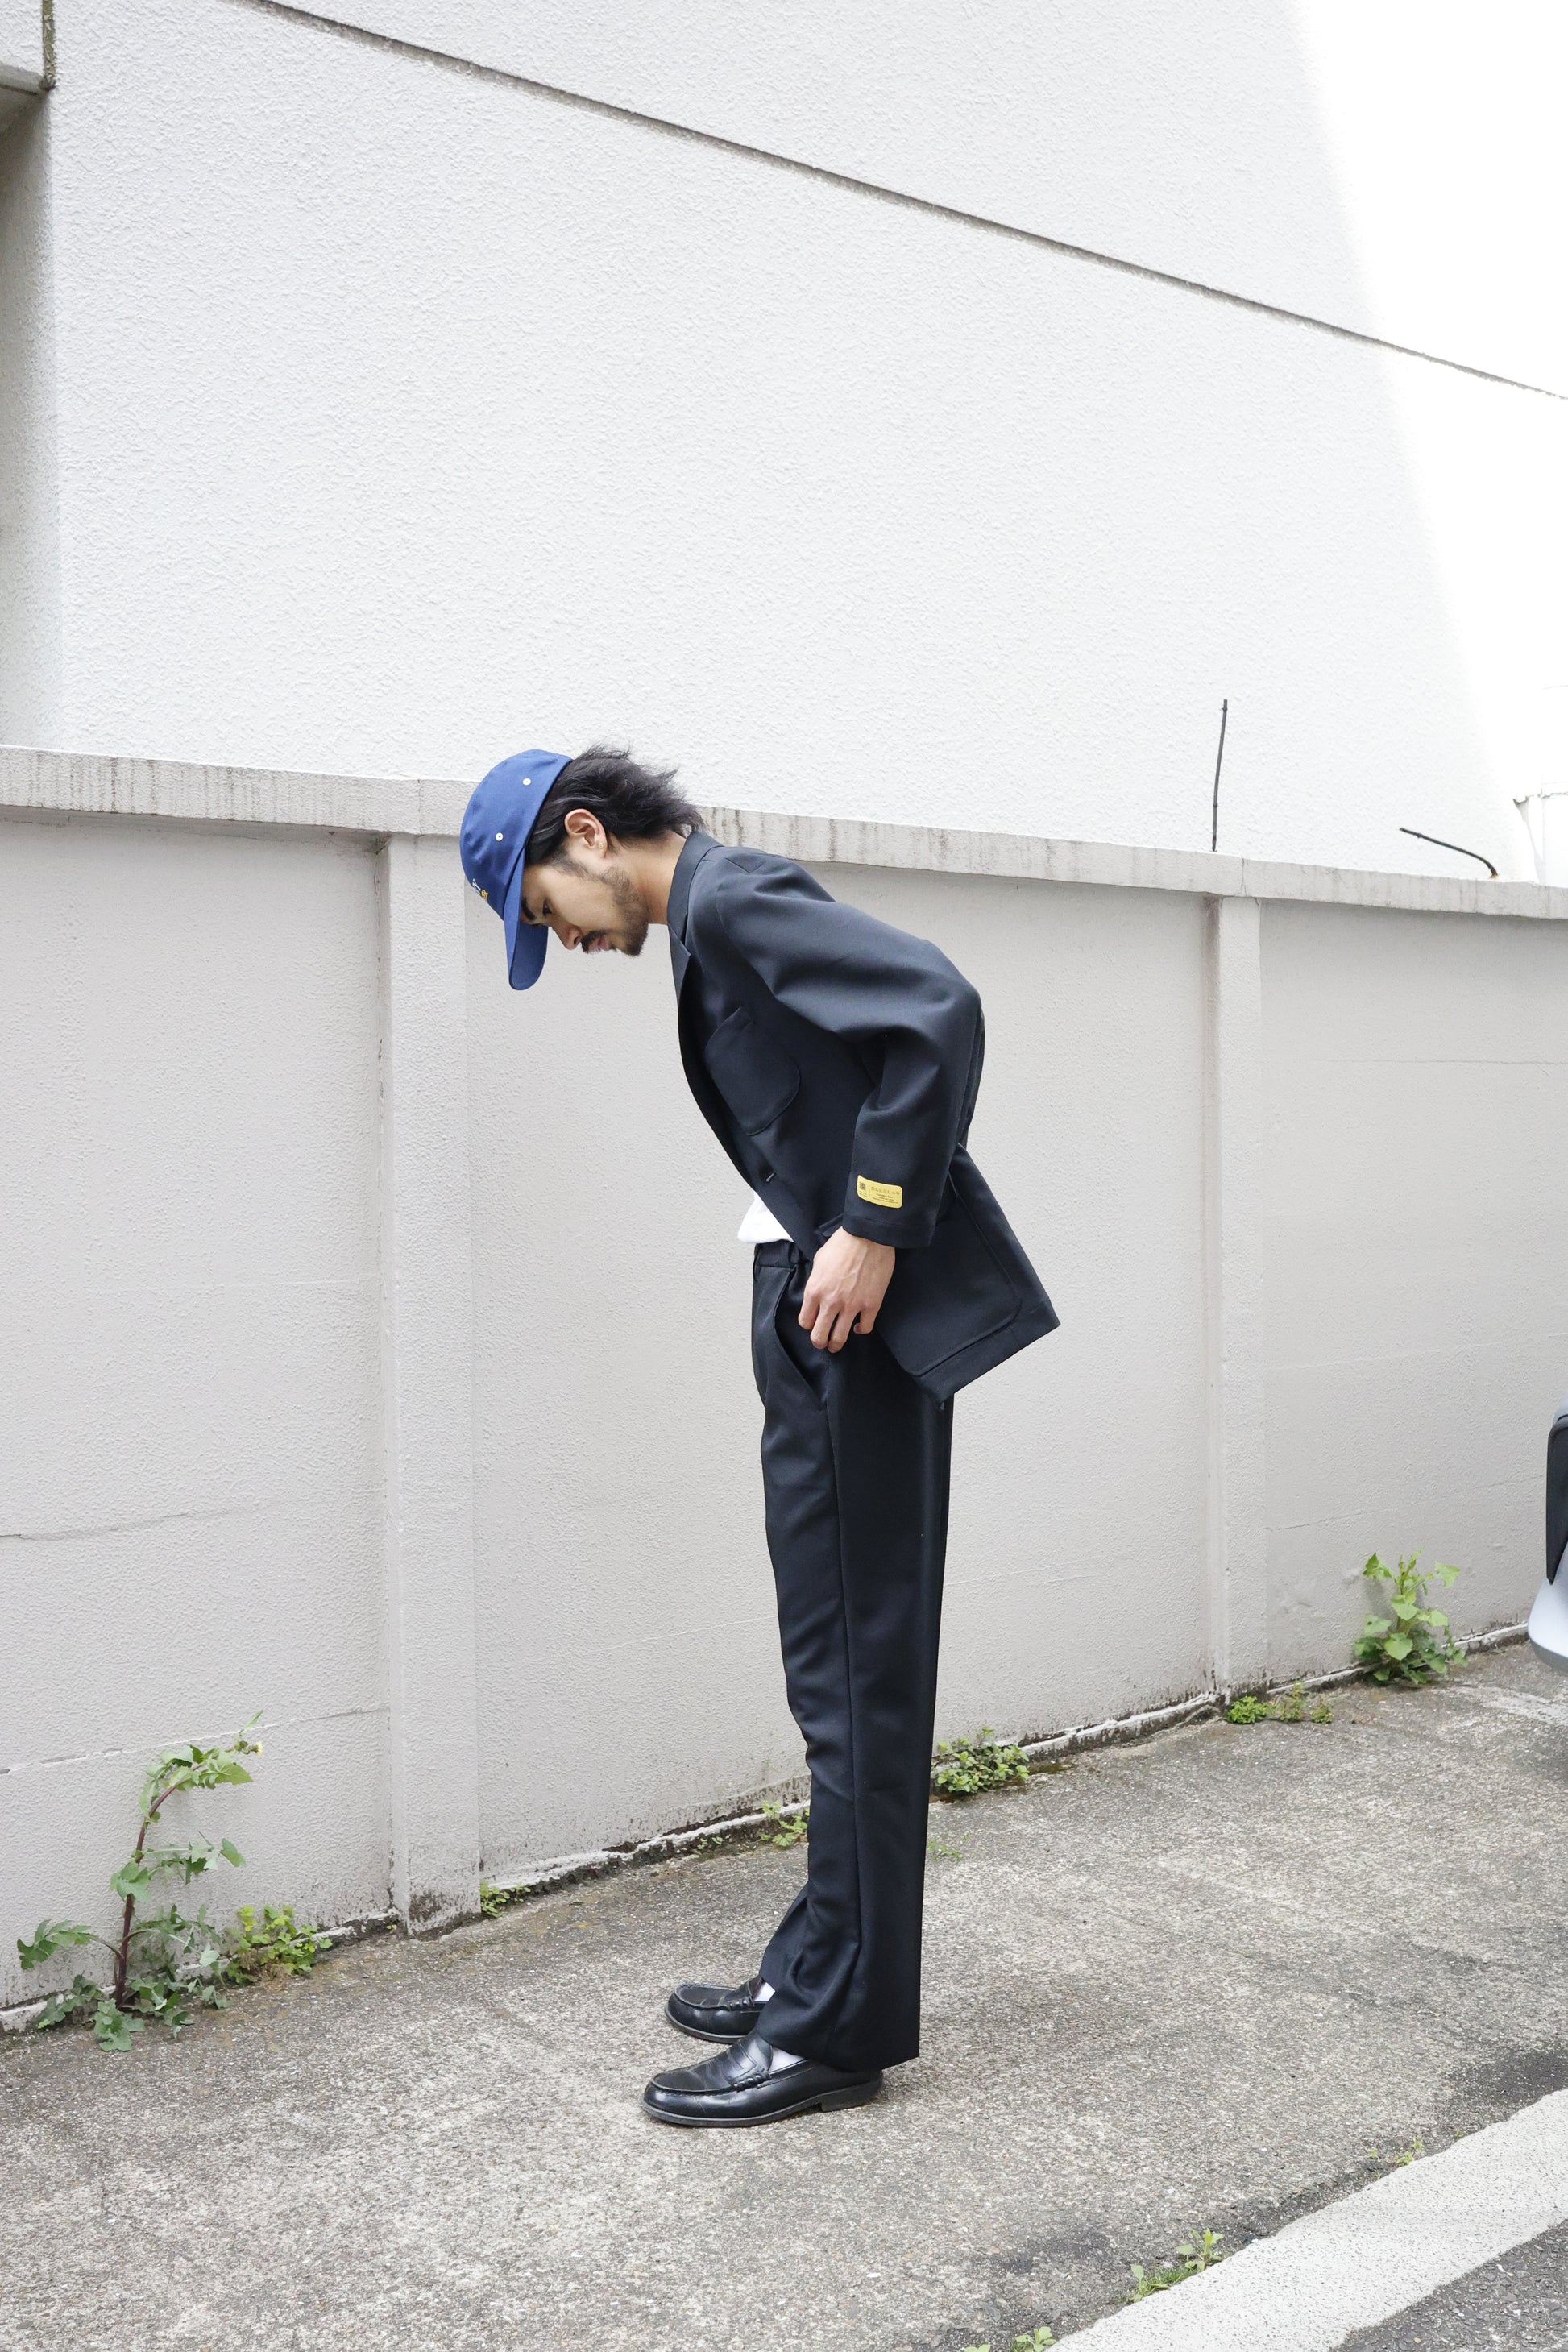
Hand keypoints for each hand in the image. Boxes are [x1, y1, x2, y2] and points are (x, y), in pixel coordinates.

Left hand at [799, 1229, 895, 1351]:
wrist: (868, 1236)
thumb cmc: (842, 1244)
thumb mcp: (819, 1260)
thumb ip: (816, 1280)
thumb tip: (818, 1291)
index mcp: (814, 1291)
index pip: (805, 1321)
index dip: (808, 1324)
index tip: (813, 1323)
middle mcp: (830, 1302)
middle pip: (819, 1336)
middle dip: (819, 1342)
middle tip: (822, 1342)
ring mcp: (852, 1306)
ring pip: (840, 1338)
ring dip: (836, 1344)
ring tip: (836, 1345)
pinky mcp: (871, 1305)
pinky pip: (864, 1328)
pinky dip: (859, 1330)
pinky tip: (857, 1327)